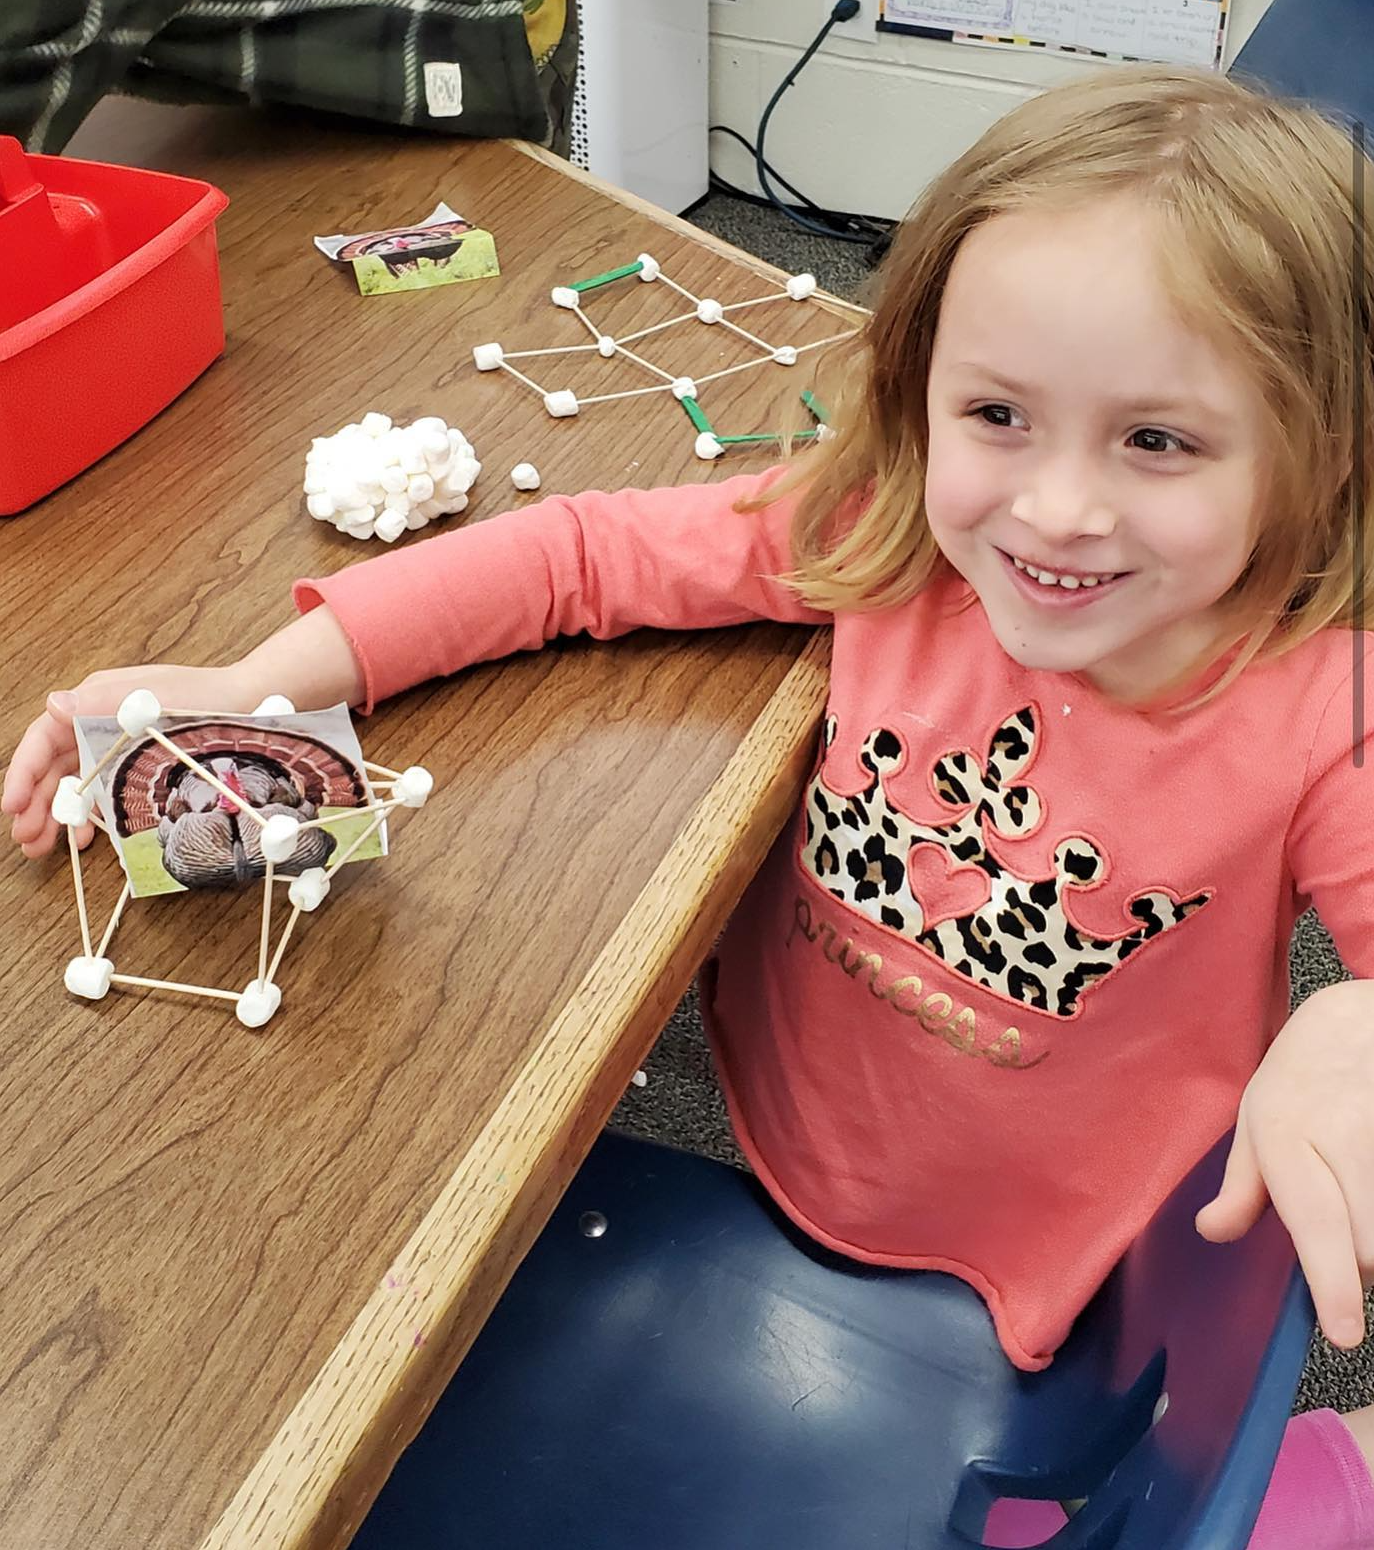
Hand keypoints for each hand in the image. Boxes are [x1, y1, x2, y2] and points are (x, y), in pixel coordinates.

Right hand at [2, 664, 252, 859]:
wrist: (250, 703)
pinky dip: (92, 817)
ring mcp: (119, 748)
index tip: (11, 806)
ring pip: (75, 785)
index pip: (43, 739)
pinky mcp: (141, 769)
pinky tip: (85, 839)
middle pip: (54, 768)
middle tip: (27, 840)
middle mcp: (98, 725)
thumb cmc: (203, 695)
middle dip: (36, 805)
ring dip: (57, 816)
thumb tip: (54, 705)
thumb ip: (100, 701)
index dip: (23, 773)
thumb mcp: (150, 695)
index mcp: (93, 703)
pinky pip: (106, 795)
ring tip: (44, 849)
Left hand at [1195, 980, 1373, 1349]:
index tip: (1346, 1334)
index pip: (1316, 1224)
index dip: (1332, 1284)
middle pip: (1367, 1248)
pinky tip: (1367, 1188)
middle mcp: (1344, 1137)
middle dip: (1355, 1269)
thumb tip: (1212, 1232)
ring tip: (1357, 1208)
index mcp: (1287, 1137)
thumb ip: (1240, 1186)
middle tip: (1339, 1244)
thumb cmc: (1299, 1076)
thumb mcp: (1254, 1121)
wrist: (1359, 1019)